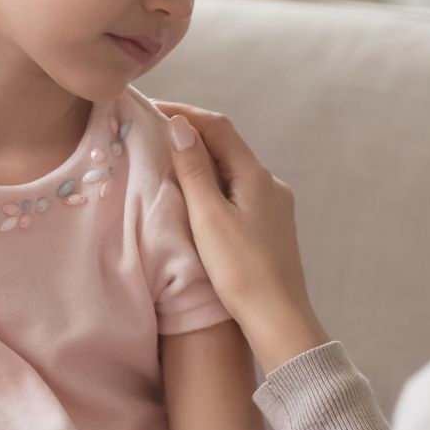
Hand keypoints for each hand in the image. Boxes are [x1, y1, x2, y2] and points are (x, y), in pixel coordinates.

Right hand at [156, 102, 327, 373]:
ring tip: (168, 163)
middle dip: (191, 135)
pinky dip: (214, 185)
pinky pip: (238, 192)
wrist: (279, 318)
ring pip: (232, 170)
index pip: (218, 127)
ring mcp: (274, 206)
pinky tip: (197, 199)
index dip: (184, 113)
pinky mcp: (271, 227)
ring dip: (202, 161)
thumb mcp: (209, 217)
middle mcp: (270, 184)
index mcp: (256, 175)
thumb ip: (194, 170)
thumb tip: (180, 125)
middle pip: (227, 146)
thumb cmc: (241, 270)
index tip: (150, 110)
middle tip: (152, 134)